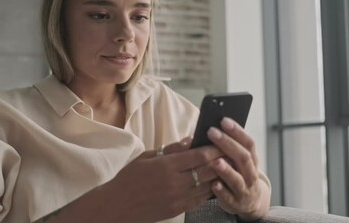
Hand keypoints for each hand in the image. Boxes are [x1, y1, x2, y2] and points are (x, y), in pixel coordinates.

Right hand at [103, 137, 222, 222]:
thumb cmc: (129, 179)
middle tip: (230, 152)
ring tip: (227, 166)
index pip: (198, 156)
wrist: (118, 206)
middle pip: (207, 170)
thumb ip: (170, 149)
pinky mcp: (178, 209)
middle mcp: (175, 183)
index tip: (221, 141)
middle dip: (221, 160)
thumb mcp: (146, 157)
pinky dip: (210, 189)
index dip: (213, 148)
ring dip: (220, 175)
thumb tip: (189, 140)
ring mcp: (178, 198)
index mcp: (166, 166)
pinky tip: (215, 182)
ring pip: (208, 185)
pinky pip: (201, 199)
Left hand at [207, 117, 270, 220]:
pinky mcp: (236, 203)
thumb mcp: (236, 161)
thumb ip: (227, 148)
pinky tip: (213, 184)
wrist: (249, 202)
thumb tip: (210, 128)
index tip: (223, 120)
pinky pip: (229, 198)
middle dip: (227, 144)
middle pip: (243, 158)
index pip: (248, 143)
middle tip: (211, 132)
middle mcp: (251, 174)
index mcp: (252, 160)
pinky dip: (221, 191)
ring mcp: (245, 190)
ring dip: (227, 169)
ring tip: (215, 160)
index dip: (237, 131)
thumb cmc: (237, 174)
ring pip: (238, 179)